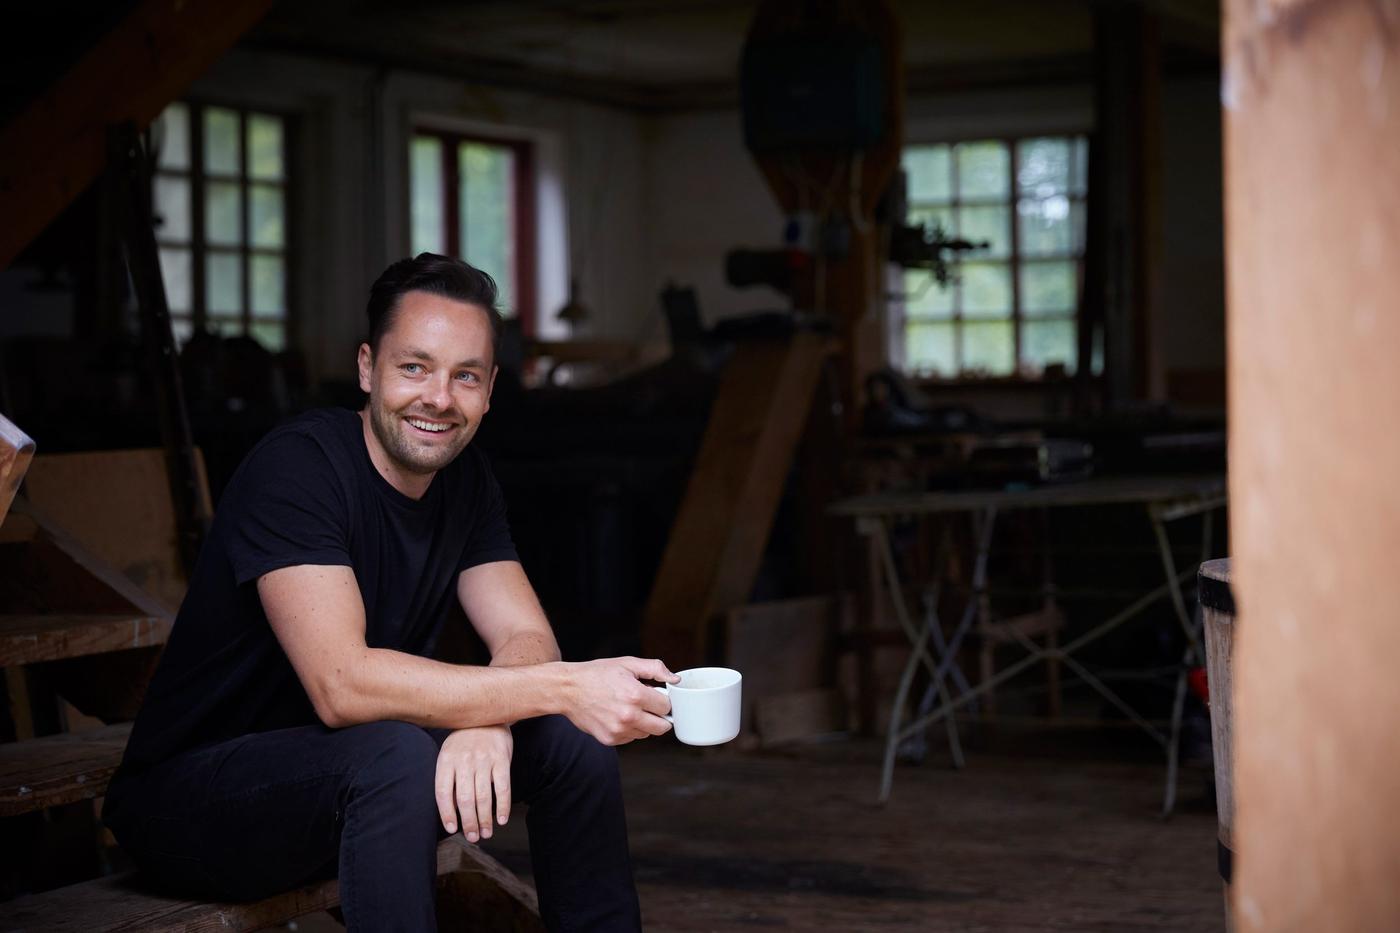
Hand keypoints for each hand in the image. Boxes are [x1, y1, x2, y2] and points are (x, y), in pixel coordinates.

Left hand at [435, 725, 511, 842]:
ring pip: (483, 797)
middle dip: (469, 823)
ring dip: (485, 819)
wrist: (487, 716)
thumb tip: (453, 811)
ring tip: (486, 833)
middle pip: (465, 799)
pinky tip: (502, 819)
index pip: (443, 793)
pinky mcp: (502, 759)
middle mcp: (464, 760)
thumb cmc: (465, 741)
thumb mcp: (450, 754)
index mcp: (446, 760)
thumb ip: (450, 779)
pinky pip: (503, 787)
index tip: (452, 829)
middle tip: (473, 837)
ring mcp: (483, 759)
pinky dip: (503, 806)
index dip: (447, 814)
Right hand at [562, 656, 678, 745]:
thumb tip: (675, 679)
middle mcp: (629, 716)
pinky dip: (630, 729)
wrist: (568, 689)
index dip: (663, 699)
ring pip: (647, 733)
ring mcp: (619, 730)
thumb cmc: (597, 674)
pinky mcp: (610, 739)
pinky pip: (631, 738)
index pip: (667, 706)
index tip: (656, 695)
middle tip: (648, 705)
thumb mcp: (627, 664)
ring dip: (644, 723)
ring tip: (629, 707)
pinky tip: (618, 715)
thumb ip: (655, 669)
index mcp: (636, 695)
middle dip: (659, 715)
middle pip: (663, 726)